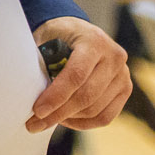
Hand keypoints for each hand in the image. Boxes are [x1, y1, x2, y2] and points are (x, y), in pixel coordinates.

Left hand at [28, 16, 129, 133]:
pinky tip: (65, 120)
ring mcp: (123, 74)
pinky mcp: (125, 89)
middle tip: (35, 123)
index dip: (56, 96)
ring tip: (47, 119)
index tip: (38, 111)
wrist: (78, 30)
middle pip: (86, 95)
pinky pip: (105, 116)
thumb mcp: (46, 39)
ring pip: (95, 109)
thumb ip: (42, 61)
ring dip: (68, 119)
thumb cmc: (57, 35)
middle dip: (58, 113)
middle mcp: (114, 57)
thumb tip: (29, 92)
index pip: (76, 75)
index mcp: (93, 40)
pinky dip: (83, 123)